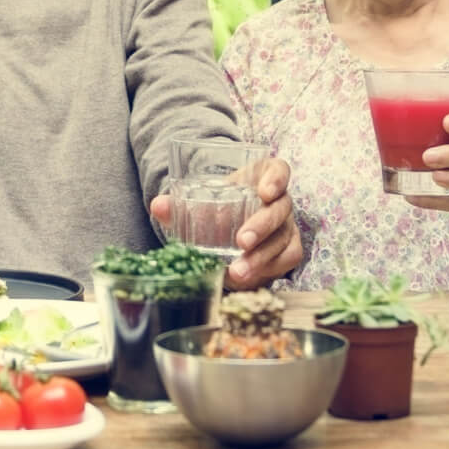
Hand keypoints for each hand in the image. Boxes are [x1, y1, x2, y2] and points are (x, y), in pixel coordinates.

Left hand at [150, 156, 301, 289]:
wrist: (229, 229)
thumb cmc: (218, 209)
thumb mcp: (201, 203)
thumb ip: (180, 204)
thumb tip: (158, 206)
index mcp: (262, 177)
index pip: (278, 170)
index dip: (276, 179)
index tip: (264, 192)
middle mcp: (280, 200)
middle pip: (280, 209)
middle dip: (262, 226)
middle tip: (241, 241)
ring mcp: (288, 225)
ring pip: (284, 239)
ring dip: (262, 257)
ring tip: (237, 271)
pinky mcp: (289, 247)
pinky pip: (288, 259)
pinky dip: (269, 269)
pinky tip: (247, 278)